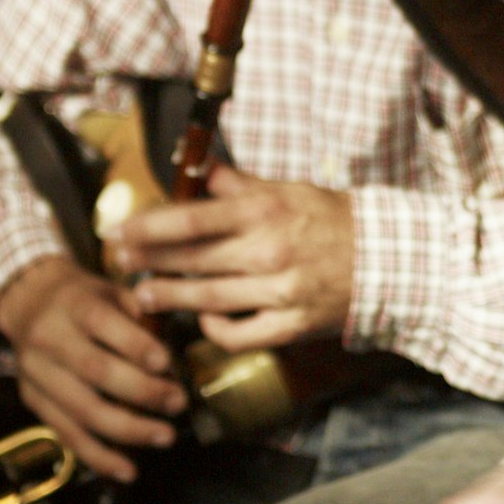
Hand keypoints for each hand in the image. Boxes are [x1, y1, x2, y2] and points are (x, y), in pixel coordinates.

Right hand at [0, 253, 185, 483]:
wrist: (29, 302)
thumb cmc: (86, 298)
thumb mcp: (112, 290)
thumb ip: (141, 314)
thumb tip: (172, 353)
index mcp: (73, 304)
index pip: (102, 322)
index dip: (135, 344)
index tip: (167, 363)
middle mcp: (49, 338)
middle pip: (94, 370)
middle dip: (141, 391)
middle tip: (178, 403)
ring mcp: (36, 373)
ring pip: (81, 410)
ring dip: (127, 430)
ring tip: (164, 437)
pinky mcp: (32, 401)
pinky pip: (67, 435)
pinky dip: (98, 457)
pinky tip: (128, 470)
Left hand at [116, 167, 354, 345]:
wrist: (385, 259)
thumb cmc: (331, 219)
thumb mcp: (287, 190)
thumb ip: (238, 185)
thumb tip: (199, 169)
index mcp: (265, 211)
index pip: (192, 219)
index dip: (148, 227)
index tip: (118, 232)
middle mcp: (269, 251)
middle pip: (191, 260)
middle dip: (148, 262)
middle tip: (121, 263)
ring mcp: (280, 292)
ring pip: (207, 299)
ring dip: (169, 298)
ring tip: (144, 296)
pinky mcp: (290, 326)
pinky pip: (238, 334)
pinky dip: (214, 329)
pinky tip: (202, 318)